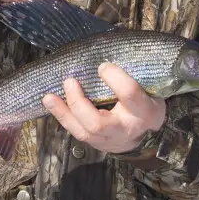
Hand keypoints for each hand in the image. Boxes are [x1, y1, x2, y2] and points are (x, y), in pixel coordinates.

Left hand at [42, 62, 166, 153]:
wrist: (149, 133)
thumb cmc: (145, 102)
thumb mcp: (146, 86)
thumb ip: (129, 73)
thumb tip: (104, 54)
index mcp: (143, 110)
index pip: (129, 94)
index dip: (115, 78)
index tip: (103, 66)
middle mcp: (126, 129)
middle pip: (98, 123)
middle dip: (78, 103)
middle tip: (69, 81)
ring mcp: (110, 140)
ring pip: (83, 132)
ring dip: (63, 113)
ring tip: (49, 98)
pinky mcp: (98, 144)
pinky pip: (78, 133)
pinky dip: (64, 118)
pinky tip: (54, 105)